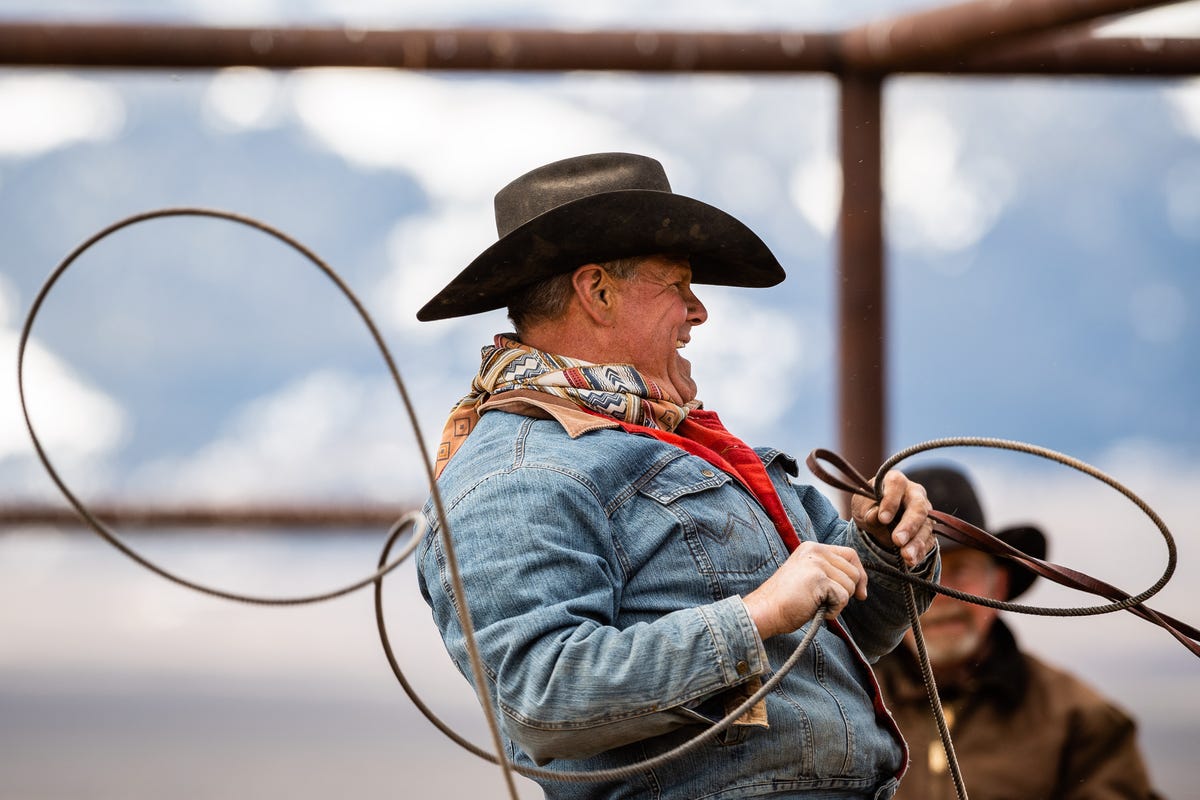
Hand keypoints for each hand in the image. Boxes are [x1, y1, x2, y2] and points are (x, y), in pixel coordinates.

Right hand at [742, 541, 867, 639]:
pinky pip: (842, 597)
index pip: (850, 555)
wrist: (765, 610)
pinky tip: (816, 610)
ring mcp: (816, 563)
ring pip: (850, 585)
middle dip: (848, 592)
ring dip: (838, 602)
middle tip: (828, 602)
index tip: (861, 593)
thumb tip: (861, 584)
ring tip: (817, 604)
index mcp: (812, 548)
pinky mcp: (818, 578)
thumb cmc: (787, 601)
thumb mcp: (809, 577)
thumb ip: (830, 572)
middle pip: (853, 571)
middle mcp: (815, 550)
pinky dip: (833, 610)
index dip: (860, 574)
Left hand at [851, 469, 935, 567]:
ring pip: (926, 527)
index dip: (891, 501)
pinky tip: (912, 561)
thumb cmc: (869, 505)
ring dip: (916, 543)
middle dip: (909, 525)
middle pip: (918, 507)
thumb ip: (868, 510)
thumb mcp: (862, 506)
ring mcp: (924, 513)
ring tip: (906, 556)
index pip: (897, 485)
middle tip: (897, 540)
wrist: (877, 518)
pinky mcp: (928, 530)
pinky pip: (928, 541)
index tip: (882, 518)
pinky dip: (920, 552)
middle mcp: (914, 494)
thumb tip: (876, 517)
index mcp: (895, 481)